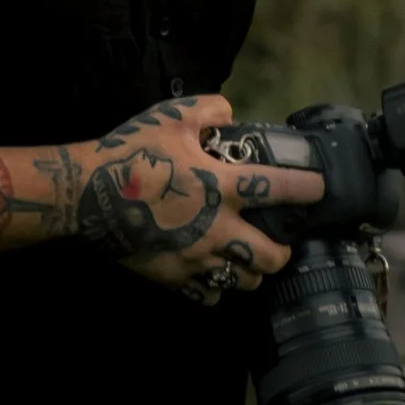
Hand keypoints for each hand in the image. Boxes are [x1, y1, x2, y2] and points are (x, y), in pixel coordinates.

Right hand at [74, 93, 323, 294]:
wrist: (84, 195)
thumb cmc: (129, 153)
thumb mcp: (171, 117)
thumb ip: (209, 110)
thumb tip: (229, 111)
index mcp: (221, 186)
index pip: (279, 189)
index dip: (308, 188)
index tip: (320, 188)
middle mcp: (216, 229)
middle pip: (271, 256)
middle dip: (284, 251)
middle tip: (281, 241)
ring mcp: (195, 258)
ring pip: (244, 281)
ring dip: (252, 271)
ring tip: (248, 259)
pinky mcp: (173, 277)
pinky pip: (207, 295)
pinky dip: (215, 287)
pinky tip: (211, 273)